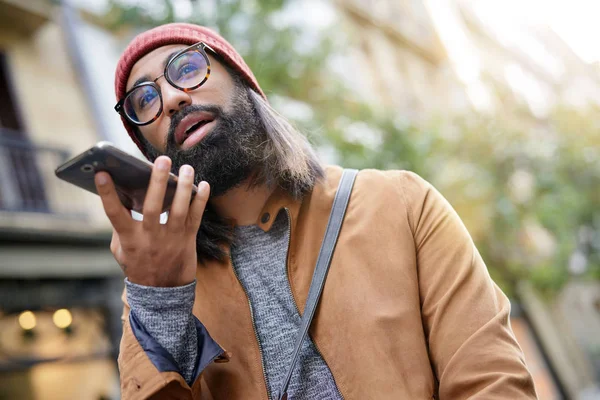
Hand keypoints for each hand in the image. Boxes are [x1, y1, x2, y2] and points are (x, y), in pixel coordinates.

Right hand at [94, 156, 208, 286]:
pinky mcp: (188, 239)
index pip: (114, 213)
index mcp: (129, 238)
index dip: (107, 194)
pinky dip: (200, 200)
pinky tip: (203, 184)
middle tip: (162, 160)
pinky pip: (196, 217)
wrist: (162, 291)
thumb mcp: (120, 249)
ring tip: (187, 168)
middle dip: (157, 182)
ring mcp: (171, 239)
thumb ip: (120, 225)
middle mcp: (150, 237)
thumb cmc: (138, 264)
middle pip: (153, 207)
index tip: (101, 173)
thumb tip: (122, 195)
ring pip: (179, 210)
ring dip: (184, 187)